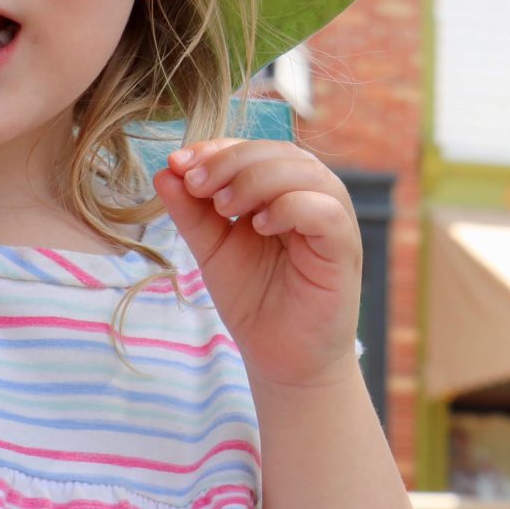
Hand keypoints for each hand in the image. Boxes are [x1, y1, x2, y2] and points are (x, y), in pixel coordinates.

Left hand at [155, 139, 361, 389]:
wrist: (282, 359)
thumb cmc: (255, 301)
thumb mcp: (213, 249)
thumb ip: (192, 212)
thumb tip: (164, 171)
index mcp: (284, 190)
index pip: (255, 149)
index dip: (217, 149)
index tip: (178, 165)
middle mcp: (314, 196)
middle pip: (279, 152)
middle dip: (231, 162)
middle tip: (196, 185)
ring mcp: (333, 219)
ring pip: (304, 172)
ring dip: (256, 180)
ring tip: (224, 208)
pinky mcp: (345, 247)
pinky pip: (325, 210)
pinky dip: (289, 208)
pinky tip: (260, 227)